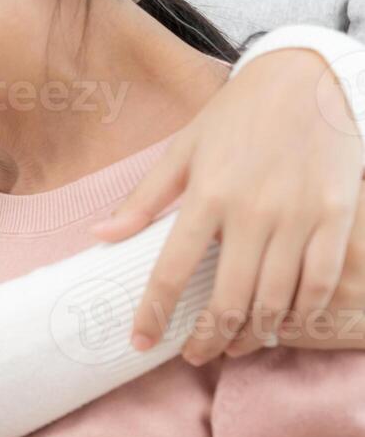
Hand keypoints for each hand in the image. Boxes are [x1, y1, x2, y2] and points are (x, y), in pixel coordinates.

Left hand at [93, 49, 362, 363]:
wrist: (307, 80)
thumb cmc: (237, 116)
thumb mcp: (183, 151)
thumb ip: (144, 200)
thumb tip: (100, 237)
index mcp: (208, 195)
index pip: (171, 271)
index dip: (153, 314)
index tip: (139, 342)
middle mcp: (254, 212)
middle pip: (228, 299)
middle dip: (207, 338)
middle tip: (193, 355)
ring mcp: (300, 218)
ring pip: (275, 300)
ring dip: (251, 334)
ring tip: (233, 345)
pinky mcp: (337, 218)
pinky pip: (319, 284)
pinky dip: (300, 313)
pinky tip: (281, 322)